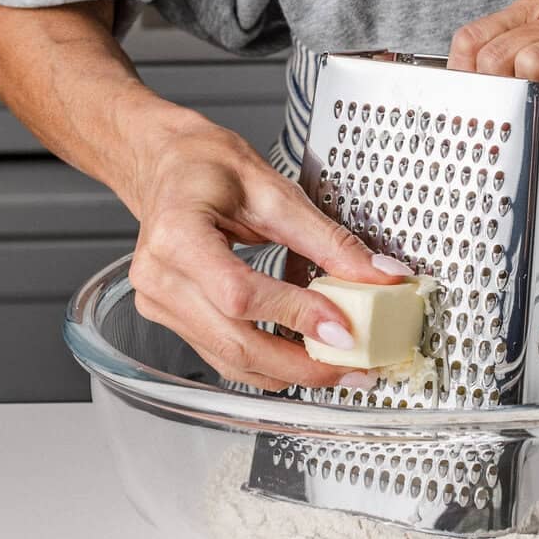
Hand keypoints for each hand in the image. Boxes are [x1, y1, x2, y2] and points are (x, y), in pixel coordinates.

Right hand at [126, 116, 411, 390]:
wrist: (166, 166)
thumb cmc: (206, 166)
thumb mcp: (274, 190)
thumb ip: (328, 239)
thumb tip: (377, 275)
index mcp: (178, 234)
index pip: (240, 293)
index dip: (295, 315)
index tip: (344, 328)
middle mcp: (161, 277)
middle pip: (235, 342)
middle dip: (301, 363)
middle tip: (353, 366)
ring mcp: (160, 303)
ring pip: (230, 360)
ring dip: (289, 371)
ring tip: (336, 367)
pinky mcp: (172, 320)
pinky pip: (223, 356)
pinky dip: (267, 364)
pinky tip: (301, 358)